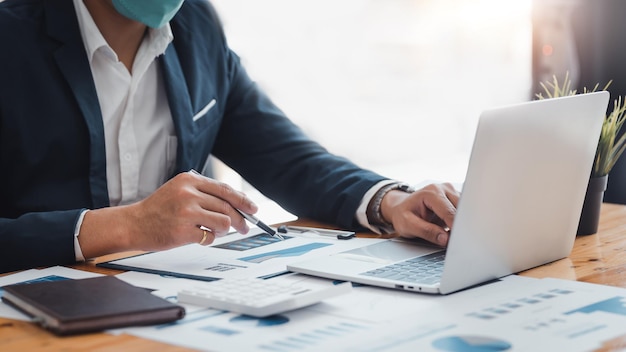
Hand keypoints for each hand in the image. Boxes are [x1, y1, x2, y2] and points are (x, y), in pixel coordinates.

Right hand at [79, 171, 257, 257]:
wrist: (133, 224)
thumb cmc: (158, 209)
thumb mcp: (179, 191)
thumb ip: (204, 193)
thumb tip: (237, 203)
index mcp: (189, 181)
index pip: (224, 189)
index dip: (243, 200)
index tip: (253, 208)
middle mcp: (188, 194)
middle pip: (227, 206)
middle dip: (241, 219)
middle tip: (245, 227)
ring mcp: (186, 213)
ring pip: (223, 222)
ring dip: (223, 230)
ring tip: (214, 231)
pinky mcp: (183, 231)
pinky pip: (209, 236)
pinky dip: (209, 239)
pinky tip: (199, 237)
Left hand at [380, 183, 458, 245]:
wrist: (400, 207)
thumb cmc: (402, 215)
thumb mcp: (407, 225)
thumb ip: (426, 231)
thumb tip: (445, 239)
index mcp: (431, 192)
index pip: (449, 211)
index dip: (455, 226)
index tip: (459, 239)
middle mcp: (443, 189)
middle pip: (461, 209)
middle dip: (461, 225)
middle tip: (459, 241)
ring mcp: (451, 192)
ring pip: (466, 210)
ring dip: (462, 224)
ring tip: (456, 236)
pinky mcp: (455, 199)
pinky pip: (464, 211)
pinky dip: (462, 222)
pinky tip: (456, 230)